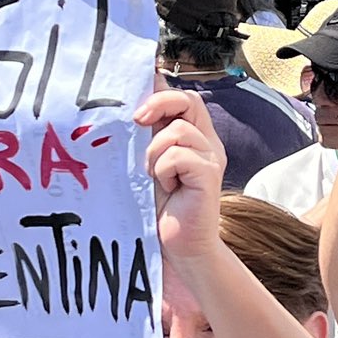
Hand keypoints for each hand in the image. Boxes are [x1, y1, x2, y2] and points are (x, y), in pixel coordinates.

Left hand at [135, 89, 227, 261]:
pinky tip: (166, 188)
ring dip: (154, 151)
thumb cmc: (159, 209)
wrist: (178, 248)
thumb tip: (127, 107)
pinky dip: (163, 169)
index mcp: (192, 137)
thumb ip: (144, 137)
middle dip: (158, 103)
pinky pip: (178, 155)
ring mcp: (210, 157)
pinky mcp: (209, 174)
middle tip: (137, 120)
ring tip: (151, 175)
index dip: (160, 90)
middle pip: (188, 100)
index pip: (181, 98)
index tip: (133, 97)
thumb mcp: (146, 164)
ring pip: (178, 130)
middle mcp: (205, 142)